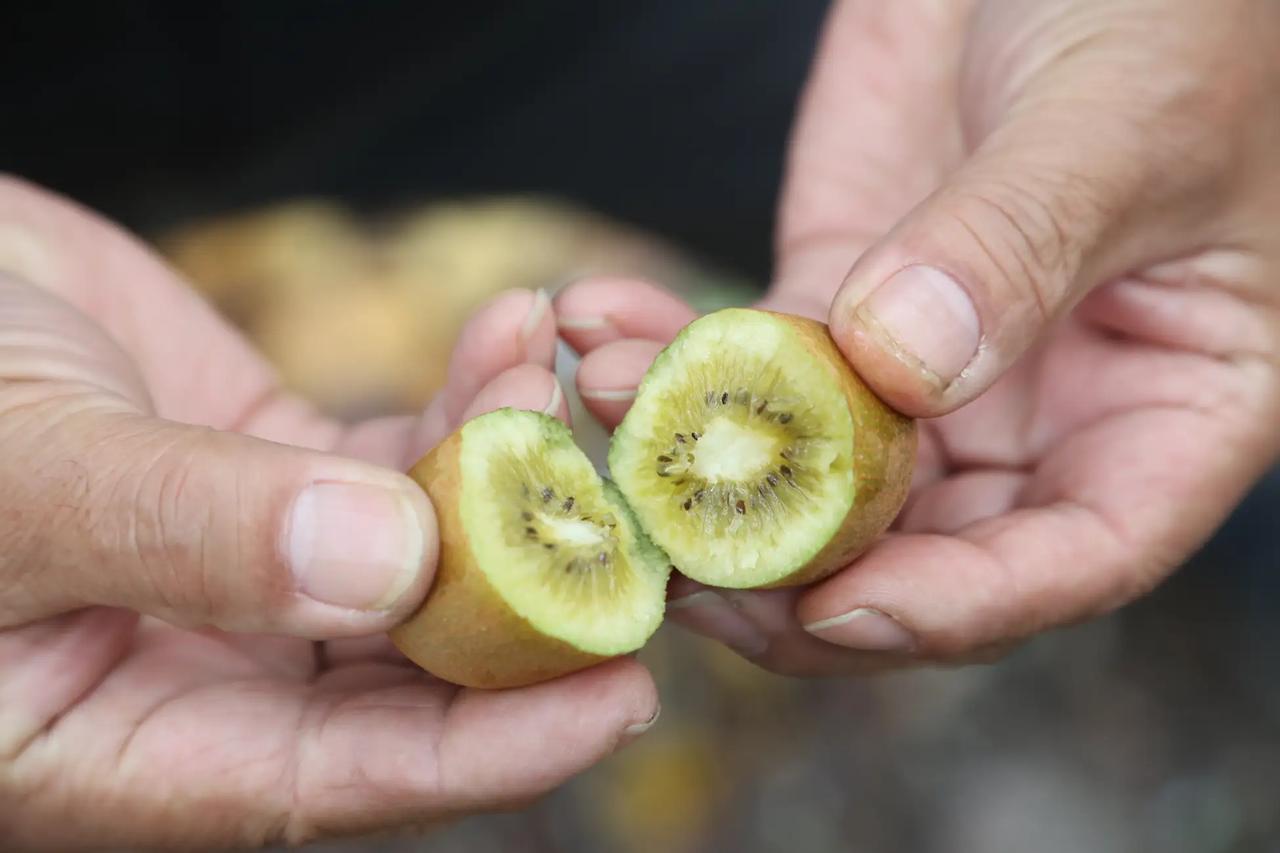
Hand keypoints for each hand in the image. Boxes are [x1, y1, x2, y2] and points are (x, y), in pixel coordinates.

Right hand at [0, 177, 656, 847]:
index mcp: (120, 745)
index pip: (334, 779)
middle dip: (530, 599)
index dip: (485, 750)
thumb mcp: (18, 480)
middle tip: (639, 532)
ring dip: (502, 473)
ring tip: (555, 386)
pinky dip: (457, 404)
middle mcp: (202, 671)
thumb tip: (393, 566)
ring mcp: (249, 572)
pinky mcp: (274, 476)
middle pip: (406, 672)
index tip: (620, 698)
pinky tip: (507, 334)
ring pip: (418, 554)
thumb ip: (196, 533)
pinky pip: (394, 456)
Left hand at [555, 0, 1279, 675]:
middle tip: (679, 553)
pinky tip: (600, 328)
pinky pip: (745, 363)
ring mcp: (927, 367)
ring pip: (810, 470)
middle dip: (793, 564)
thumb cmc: (1165, 15)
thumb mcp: (1119, 123)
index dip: (959, 607)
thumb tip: (901, 370)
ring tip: (610, 407)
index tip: (837, 609)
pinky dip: (668, 358)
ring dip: (701, 464)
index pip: (1075, 557)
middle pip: (917, 547)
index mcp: (1165, 408)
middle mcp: (1040, 412)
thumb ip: (1017, 246)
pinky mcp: (836, 300)